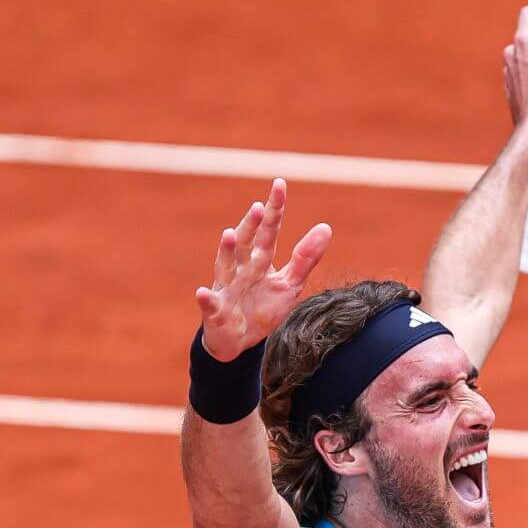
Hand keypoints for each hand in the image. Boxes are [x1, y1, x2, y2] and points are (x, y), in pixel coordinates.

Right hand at [195, 178, 331, 360]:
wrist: (239, 342)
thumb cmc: (263, 308)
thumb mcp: (289, 284)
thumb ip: (306, 258)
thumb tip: (326, 226)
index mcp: (259, 261)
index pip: (269, 232)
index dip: (275, 210)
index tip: (280, 185)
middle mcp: (241, 269)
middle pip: (246, 243)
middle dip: (251, 226)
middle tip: (259, 207)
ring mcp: (227, 289)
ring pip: (226, 267)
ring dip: (226, 251)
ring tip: (229, 234)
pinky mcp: (216, 312)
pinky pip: (210, 305)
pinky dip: (206, 299)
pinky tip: (202, 293)